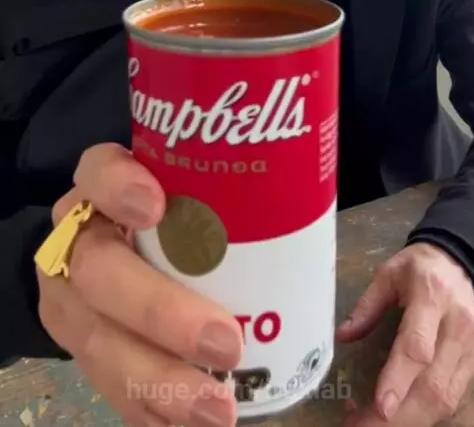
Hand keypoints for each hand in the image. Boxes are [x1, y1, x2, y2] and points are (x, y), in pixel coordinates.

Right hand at [35, 143, 241, 426]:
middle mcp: (78, 239)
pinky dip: (151, 409)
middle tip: (226, 344)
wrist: (107, 250)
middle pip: (100, 270)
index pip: (98, 170)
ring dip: (160, 382)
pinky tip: (193, 425)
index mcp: (101, 186)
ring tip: (219, 409)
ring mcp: (70, 298)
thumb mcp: (186, 186)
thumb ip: (222, 187)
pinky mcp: (79, 347)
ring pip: (99, 340)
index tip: (156, 206)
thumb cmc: (172, 210)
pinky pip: (108, 385)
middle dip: (160, 311)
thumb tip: (305, 193)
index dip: (119, 186)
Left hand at [336, 242, 473, 426]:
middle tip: (361, 426)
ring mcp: (471, 347)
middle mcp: (457, 326)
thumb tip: (342, 335)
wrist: (458, 262)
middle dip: (398, 415)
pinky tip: (401, 417)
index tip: (381, 406)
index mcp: (431, 296)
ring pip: (445, 397)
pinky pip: (452, 396)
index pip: (417, 346)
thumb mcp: (387, 274)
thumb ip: (366, 306)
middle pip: (433, 383)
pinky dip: (426, 414)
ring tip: (374, 425)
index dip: (399, 379)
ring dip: (410, 420)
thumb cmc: (418, 268)